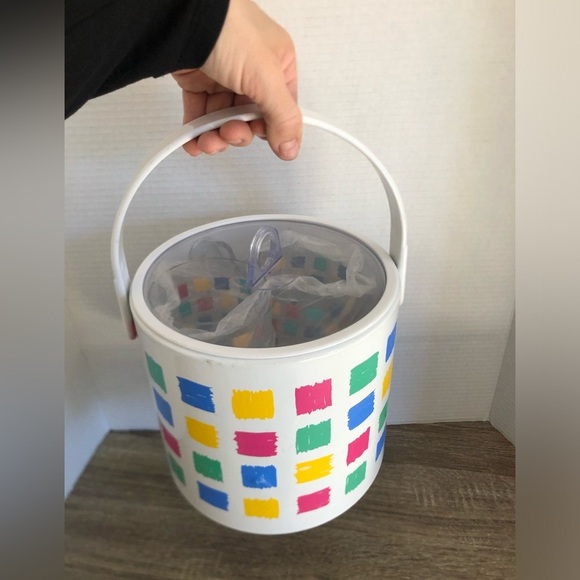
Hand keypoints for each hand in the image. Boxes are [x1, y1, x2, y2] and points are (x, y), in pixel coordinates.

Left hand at [172, 0, 301, 160]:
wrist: (181, 18)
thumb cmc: (227, 31)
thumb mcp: (266, 78)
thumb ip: (283, 117)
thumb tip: (291, 148)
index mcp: (277, 66)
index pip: (281, 111)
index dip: (269, 129)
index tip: (258, 135)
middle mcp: (253, 72)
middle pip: (250, 120)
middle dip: (238, 134)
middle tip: (230, 132)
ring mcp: (224, 77)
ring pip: (224, 121)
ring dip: (216, 138)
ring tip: (207, 141)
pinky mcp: (198, 81)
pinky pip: (200, 115)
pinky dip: (197, 132)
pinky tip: (195, 142)